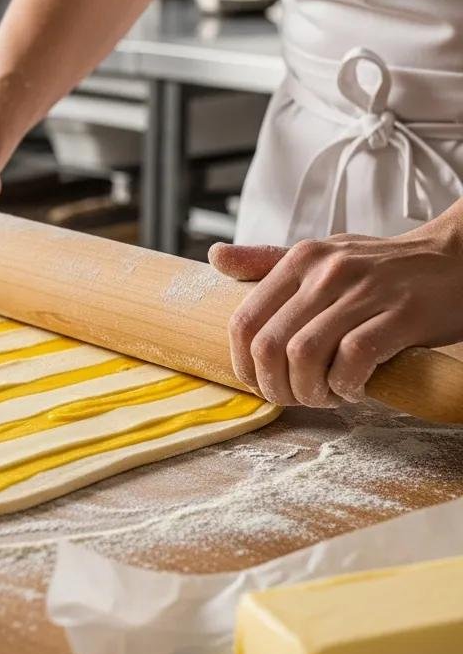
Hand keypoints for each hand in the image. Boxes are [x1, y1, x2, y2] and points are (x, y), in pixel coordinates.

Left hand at [208, 212, 462, 406]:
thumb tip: (216, 257)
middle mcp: (327, 271)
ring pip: (304, 355)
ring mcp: (364, 291)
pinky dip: (346, 386)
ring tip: (326, 396)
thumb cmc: (384, 268)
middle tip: (295, 398)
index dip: (243, 365)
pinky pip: (352, 360)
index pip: (244, 320)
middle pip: (269, 345)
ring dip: (309, 391)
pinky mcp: (401, 315)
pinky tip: (355, 389)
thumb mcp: (324, 255)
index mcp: (301, 259)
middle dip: (274, 386)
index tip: (260, 382)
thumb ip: (268, 262)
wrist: (458, 259)